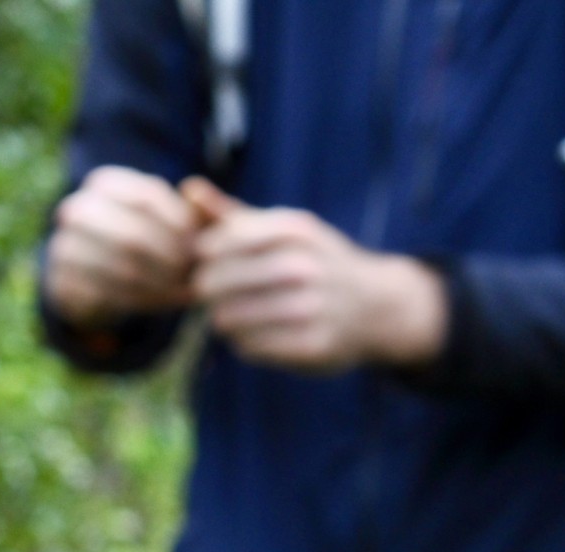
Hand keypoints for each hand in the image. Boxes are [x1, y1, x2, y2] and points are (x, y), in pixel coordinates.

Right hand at [43, 164, 203, 326]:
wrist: (97, 271)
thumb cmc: (147, 235)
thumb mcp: (170, 217)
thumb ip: (191, 207)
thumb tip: (195, 191)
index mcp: (102, 183)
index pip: (147, 198)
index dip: (180, 224)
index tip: (203, 244)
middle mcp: (76, 210)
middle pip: (133, 236)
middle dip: (171, 258)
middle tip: (196, 273)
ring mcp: (62, 247)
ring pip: (122, 269)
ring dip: (160, 284)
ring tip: (186, 290)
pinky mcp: (61, 282)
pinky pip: (109, 295)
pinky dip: (142, 302)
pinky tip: (165, 302)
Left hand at [184, 178, 446, 371]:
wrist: (376, 304)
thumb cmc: (313, 260)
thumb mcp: (281, 229)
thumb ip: (232, 214)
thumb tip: (188, 190)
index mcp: (293, 230)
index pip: (213, 245)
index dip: (201, 259)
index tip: (210, 263)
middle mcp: (304, 265)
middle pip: (213, 284)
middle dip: (207, 291)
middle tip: (215, 294)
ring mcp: (311, 307)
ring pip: (226, 318)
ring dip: (223, 318)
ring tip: (235, 313)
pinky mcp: (313, 345)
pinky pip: (249, 347)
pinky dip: (244, 342)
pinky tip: (256, 333)